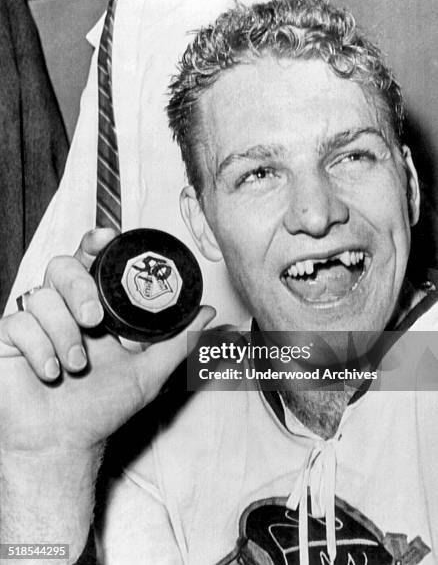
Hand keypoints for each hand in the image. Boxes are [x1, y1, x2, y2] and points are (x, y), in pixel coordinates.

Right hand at [0, 228, 214, 454]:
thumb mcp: (147, 373)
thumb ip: (178, 341)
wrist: (64, 445)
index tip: (106, 238)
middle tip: (93, 319)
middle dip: (79, 289)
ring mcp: (33, 323)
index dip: (94, 243)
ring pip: (41, 297)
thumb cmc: (100, 411)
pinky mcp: (7, 340)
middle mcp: (61, 310)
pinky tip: (51, 373)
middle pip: (62, 267)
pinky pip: (18, 324)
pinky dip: (40, 348)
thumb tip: (208, 313)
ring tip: (76, 365)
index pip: (89, 262)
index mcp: (91, 309)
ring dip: (64, 332)